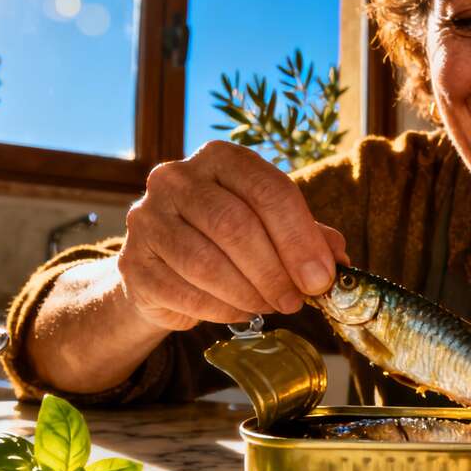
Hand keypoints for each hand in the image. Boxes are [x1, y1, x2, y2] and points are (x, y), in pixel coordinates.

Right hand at [118, 141, 349, 330]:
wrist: (164, 271)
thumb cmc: (227, 243)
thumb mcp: (271, 229)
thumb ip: (307, 238)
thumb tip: (338, 261)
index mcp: (220, 158)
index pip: (268, 190)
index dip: (299, 238)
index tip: (319, 278)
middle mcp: (176, 178)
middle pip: (235, 225)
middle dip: (274, 271)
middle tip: (296, 301)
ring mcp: (148, 217)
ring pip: (207, 262)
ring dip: (249, 294)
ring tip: (270, 307)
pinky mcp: (132, 262)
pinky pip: (184, 292)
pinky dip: (220, 309)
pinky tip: (238, 312)